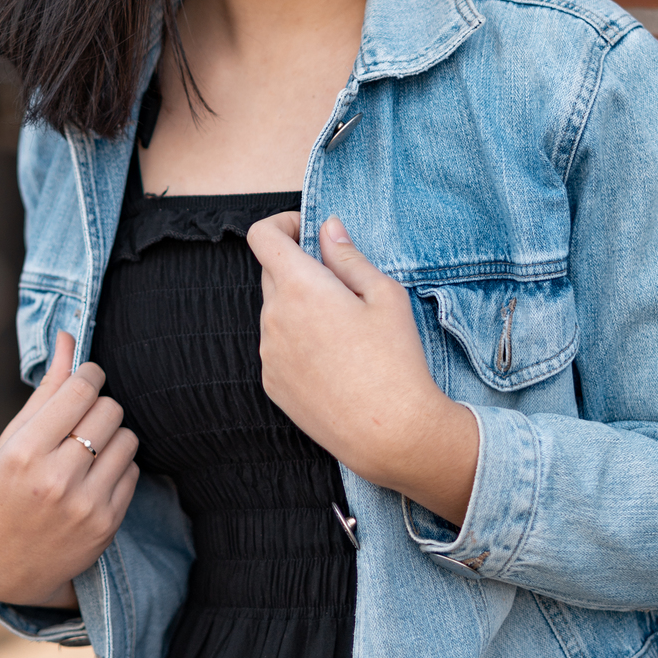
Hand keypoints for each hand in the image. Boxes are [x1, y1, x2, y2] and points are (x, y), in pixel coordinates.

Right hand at [0, 330, 139, 609]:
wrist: (2, 568)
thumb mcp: (10, 441)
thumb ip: (46, 390)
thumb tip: (68, 337)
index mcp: (24, 452)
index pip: (81, 389)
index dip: (89, 375)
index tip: (85, 380)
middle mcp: (56, 479)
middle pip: (110, 409)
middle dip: (100, 406)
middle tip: (81, 420)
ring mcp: (85, 504)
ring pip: (127, 438)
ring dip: (112, 436)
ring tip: (87, 450)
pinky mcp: (107, 524)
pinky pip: (133, 471)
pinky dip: (118, 467)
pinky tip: (92, 479)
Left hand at [246, 213, 478, 525]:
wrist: (389, 433)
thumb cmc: (395, 360)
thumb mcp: (385, 294)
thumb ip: (348, 255)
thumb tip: (326, 227)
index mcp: (299, 288)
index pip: (263, 236)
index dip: (283, 224)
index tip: (308, 232)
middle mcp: (273, 318)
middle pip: (272, 273)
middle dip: (301, 269)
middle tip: (344, 288)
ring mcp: (268, 354)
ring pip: (276, 312)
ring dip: (300, 308)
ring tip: (345, 334)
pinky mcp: (271, 383)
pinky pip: (277, 346)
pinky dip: (297, 342)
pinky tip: (334, 363)